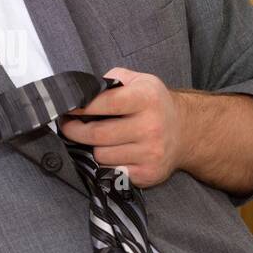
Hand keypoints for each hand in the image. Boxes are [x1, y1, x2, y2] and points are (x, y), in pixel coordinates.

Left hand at [58, 67, 184, 187]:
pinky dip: (105, 163)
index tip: (67, 109)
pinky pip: (111, 171)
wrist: (186, 132)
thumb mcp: (140, 81)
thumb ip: (113, 79)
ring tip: (95, 139)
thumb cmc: (155, 104)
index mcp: (147, 99)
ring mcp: (150, 153)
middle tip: (67, 126)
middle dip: (75, 131)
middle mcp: (151, 127)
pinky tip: (110, 153)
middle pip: (97, 134)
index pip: (104, 103)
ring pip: (101, 155)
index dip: (80, 107)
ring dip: (91, 148)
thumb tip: (84, 90)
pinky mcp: (147, 173)